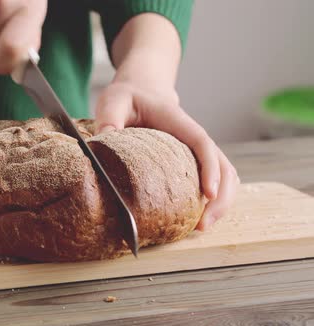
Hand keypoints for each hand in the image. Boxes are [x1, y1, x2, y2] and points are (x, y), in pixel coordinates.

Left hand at [94, 81, 239, 230]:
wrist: (141, 92)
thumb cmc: (128, 97)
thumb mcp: (114, 101)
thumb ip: (109, 119)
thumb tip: (105, 142)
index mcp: (179, 122)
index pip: (202, 144)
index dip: (209, 168)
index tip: (209, 193)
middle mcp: (194, 138)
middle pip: (223, 166)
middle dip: (221, 197)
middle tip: (203, 225)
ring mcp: (197, 151)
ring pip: (225, 177)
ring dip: (220, 203)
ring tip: (201, 227)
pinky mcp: (193, 162)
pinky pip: (214, 181)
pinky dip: (213, 201)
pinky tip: (197, 218)